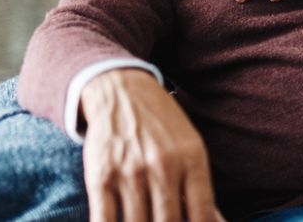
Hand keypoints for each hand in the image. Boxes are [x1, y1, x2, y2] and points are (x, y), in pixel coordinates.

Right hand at [80, 69, 222, 221]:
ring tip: (147, 221)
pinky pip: (104, 221)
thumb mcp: (191, 147)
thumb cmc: (163, 126)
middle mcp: (163, 166)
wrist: (122, 93)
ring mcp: (131, 173)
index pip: (202, 213)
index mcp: (192, 159)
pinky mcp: (101, 178)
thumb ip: (200, 186)